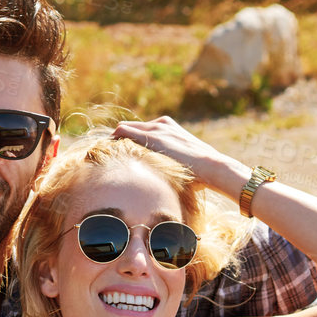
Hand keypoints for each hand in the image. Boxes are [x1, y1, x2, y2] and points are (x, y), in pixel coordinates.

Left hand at [110, 116, 248, 195]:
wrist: (212, 166)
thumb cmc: (201, 175)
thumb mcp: (181, 168)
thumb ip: (169, 170)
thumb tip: (162, 192)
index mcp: (170, 129)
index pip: (141, 133)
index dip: (129, 145)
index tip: (120, 159)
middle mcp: (161, 124)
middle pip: (130, 129)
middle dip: (118, 142)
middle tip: (107, 159)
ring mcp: (156, 127)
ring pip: (124, 129)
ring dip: (114, 143)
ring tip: (104, 159)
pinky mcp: (150, 134)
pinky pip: (122, 132)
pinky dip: (113, 142)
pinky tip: (106, 155)